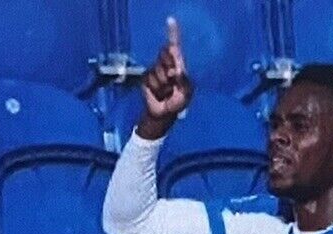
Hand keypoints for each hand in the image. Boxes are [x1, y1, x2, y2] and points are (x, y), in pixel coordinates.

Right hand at [138, 16, 192, 138]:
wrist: (163, 114)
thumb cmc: (178, 103)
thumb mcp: (185, 94)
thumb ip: (184, 81)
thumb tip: (177, 70)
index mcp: (178, 65)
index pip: (175, 47)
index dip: (173, 33)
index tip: (171, 20)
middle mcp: (167, 64)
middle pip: (165, 54)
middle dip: (169, 66)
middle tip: (173, 81)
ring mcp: (155, 70)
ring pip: (158, 70)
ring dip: (163, 83)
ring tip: (166, 92)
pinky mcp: (146, 77)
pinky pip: (150, 79)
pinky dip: (155, 88)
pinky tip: (158, 93)